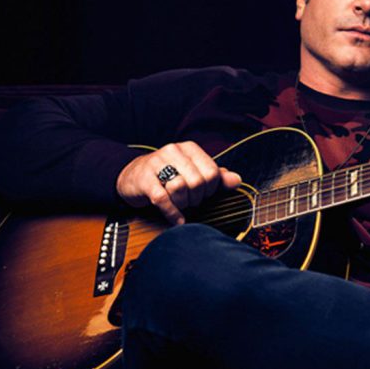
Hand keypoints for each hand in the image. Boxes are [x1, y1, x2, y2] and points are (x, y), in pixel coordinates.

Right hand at [116, 141, 240, 224]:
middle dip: (197, 198)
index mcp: (189, 149)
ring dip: (183, 204)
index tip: (204, 194)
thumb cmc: (168, 176)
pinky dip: (173, 213)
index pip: (212, 172)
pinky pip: (163, 199)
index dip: (211, 190)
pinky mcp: (144, 180)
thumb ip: (216, 177)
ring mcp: (156, 163)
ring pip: (180, 188)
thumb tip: (238, 180)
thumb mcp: (193, 172)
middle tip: (190, 201)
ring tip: (180, 205)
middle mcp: (173, 151)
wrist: (132, 176)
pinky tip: (177, 220)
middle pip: (197, 182)